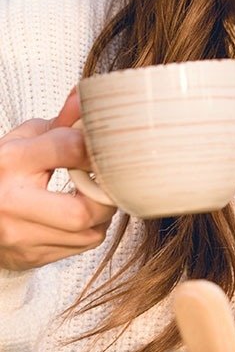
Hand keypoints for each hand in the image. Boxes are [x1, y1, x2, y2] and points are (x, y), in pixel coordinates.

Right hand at [0, 89, 116, 270]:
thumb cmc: (6, 169)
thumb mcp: (25, 138)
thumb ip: (60, 121)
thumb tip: (85, 96)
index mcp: (10, 161)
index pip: (71, 149)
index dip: (98, 148)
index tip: (106, 150)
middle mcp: (11, 201)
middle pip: (83, 210)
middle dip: (106, 197)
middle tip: (107, 183)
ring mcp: (19, 234)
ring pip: (88, 232)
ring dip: (102, 214)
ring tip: (95, 197)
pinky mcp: (29, 255)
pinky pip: (80, 247)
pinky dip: (91, 230)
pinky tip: (81, 216)